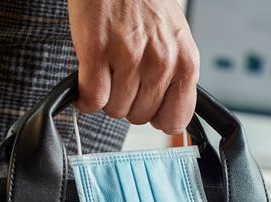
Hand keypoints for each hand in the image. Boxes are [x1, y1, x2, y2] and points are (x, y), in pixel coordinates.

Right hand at [69, 0, 199, 134]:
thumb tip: (169, 118)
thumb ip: (175, 78)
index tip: (149, 108)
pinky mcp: (98, 52)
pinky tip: (88, 79)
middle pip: (140, 117)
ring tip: (108, 69)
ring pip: (114, 109)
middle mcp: (161, 63)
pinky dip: (85, 96)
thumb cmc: (145, 4)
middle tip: (124, 77)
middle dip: (128, 102)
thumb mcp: (175, 42)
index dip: (157, 117)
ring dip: (107, 96)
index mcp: (186, 63)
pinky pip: (92, 98)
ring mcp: (130, 58)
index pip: (175, 120)